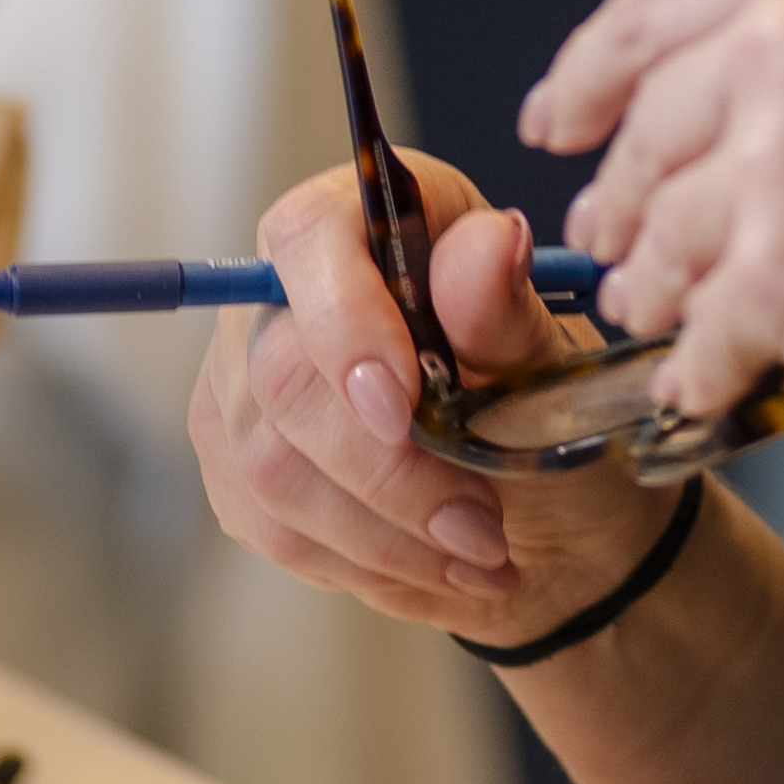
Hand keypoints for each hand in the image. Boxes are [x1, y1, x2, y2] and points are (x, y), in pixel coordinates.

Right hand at [184, 152, 674, 642]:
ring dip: (382, 532)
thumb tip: (490, 243)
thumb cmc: (542, 408)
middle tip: (480, 528)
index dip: (343, 321)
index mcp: (369, 219)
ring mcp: (245, 378)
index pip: (308, 237)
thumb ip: (503, 310)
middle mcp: (285, 289)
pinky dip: (358, 560)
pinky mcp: (234, 461)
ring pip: (270, 465)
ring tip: (475, 555)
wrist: (543, 507)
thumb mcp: (550, 362)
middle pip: (282, 374)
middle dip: (386, 470)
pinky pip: (270, 524)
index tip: (402, 407)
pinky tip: (426, 565)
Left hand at [519, 0, 783, 468]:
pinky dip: (704, 373)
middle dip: (623, 207)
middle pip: (642, 138)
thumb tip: (700, 116)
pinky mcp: (781, 278)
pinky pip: (697, 340)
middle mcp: (779, 44)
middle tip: (619, 250)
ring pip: (656, 245)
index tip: (555, 119)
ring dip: (663, 295)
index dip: (586, 74)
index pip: (646, 9)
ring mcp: (775, 162)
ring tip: (696, 320)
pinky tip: (728, 382)